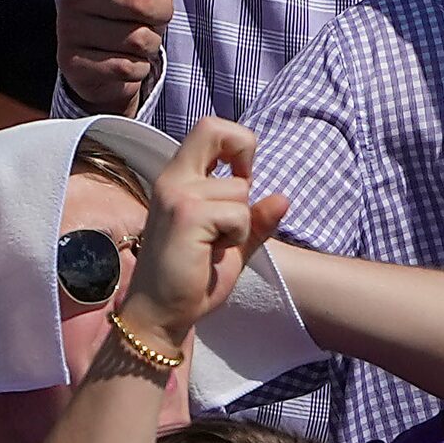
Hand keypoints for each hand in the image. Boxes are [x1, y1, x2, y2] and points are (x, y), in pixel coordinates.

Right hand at [58, 0, 175, 117]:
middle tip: (157, 15)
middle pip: (139, 2)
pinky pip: (130, 67)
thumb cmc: (126, 13)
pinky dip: (140, 68)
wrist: (100, 62)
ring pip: (139, 39)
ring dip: (152, 43)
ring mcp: (70, 33)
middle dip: (163, 11)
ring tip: (140, 39)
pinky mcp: (76, 66)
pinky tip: (128, 61)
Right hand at [124, 117, 288, 352]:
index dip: (238, 146)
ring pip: (240, 189)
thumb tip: (283, 197)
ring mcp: (178, 195)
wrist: (160, 314)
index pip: (210, 129)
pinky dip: (236, 236)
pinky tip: (212, 253)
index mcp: (179, 179)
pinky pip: (238, 214)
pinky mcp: (187, 216)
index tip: (242, 178)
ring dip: (240, 222)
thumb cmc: (191, 279)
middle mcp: (174, 179)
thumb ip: (254, 220)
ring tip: (214, 245)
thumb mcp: (230, 244)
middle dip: (243, 150)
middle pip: (214, 128)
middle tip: (239, 191)